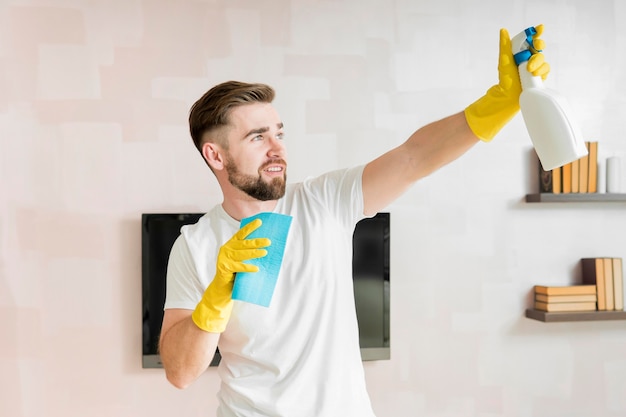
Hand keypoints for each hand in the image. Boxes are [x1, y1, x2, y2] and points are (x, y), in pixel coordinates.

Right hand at [191, 218, 269, 332]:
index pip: (241, 234)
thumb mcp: (240, 260)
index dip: (250, 227)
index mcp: (230, 245)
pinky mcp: (224, 268)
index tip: (260, 221)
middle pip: (244, 244)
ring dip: (254, 253)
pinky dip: (248, 268)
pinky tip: (256, 269)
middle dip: (257, 242)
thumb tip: (265, 247)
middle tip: (268, 242)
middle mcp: (226, 249)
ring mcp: (224, 258)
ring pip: (242, 254)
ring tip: (265, 253)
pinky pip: (239, 267)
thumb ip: (247, 253)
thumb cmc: (233, 273)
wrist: (221, 289)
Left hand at [464, 24, 549, 141]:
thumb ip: (505, 45)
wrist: (509, 96)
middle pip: (539, 47)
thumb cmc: (505, 78)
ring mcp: (535, 67)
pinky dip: (541, 71)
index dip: (536, 32)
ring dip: (538, 62)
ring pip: (543, 58)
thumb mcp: (504, 60)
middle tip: (536, 47)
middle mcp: (529, 58)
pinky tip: (535, 75)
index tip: (539, 29)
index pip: (530, 39)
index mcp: (520, 52)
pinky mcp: (540, 75)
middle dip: (539, 45)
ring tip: (530, 69)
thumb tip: (503, 30)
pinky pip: (546, 69)